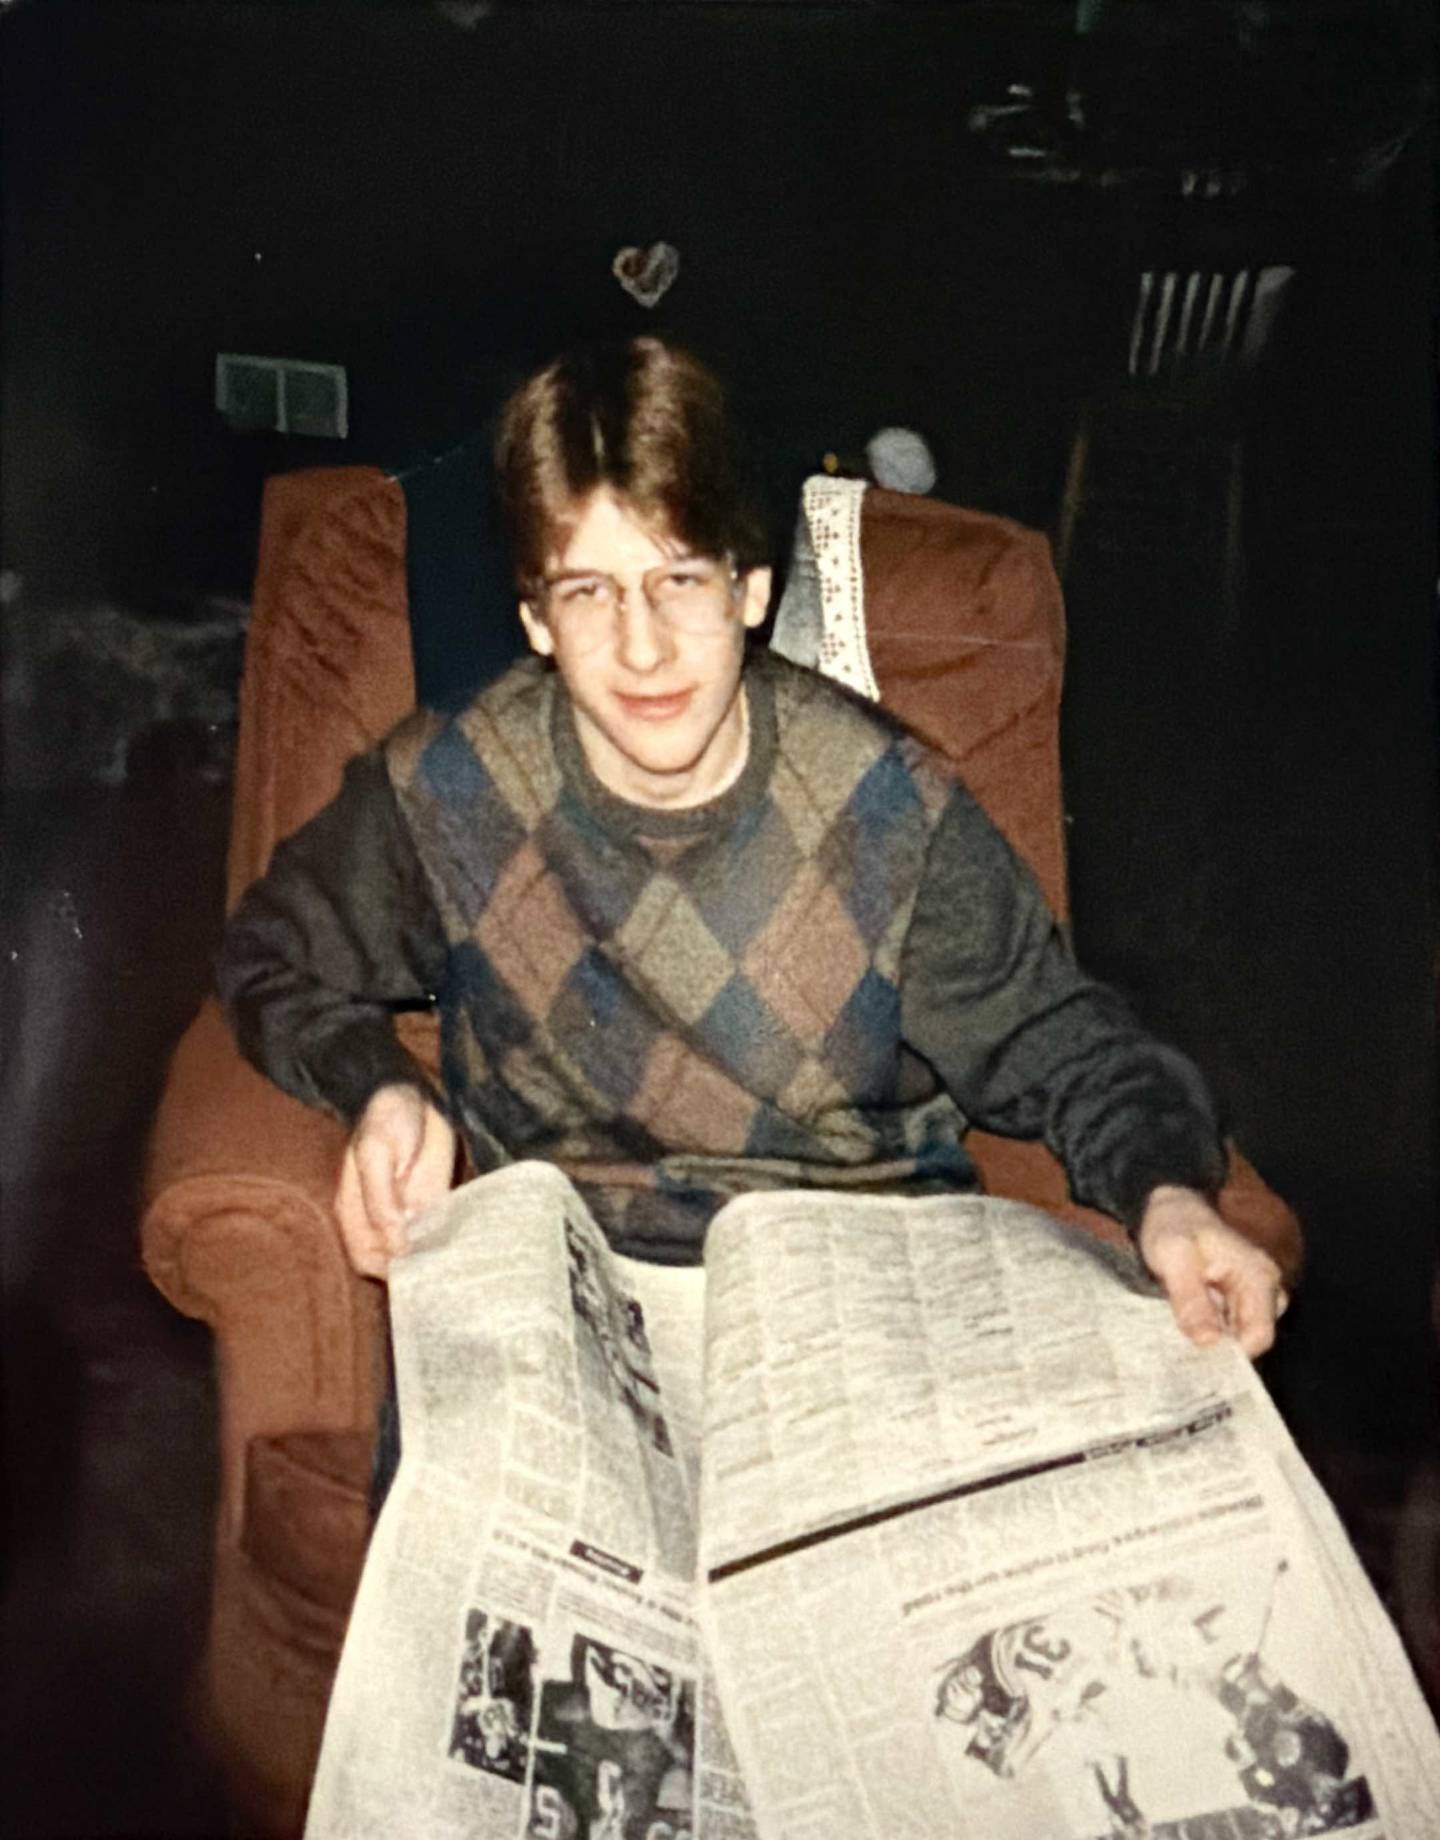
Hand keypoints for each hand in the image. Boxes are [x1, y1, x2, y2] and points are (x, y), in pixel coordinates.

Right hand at [334, 1083, 455, 1278]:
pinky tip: (466, 1246)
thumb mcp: (377, 1153)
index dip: (385, 1268)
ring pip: (419, 1252)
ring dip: (434, 1259)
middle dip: (412, 1270)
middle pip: (392, 1263)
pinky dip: (451, 1242)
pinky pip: (441, 1233)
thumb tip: (394, 1242)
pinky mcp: (435, 1203)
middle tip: (438, 1269)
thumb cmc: (386, 1119)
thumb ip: (380, 1198)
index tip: (411, 1266)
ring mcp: (409, 1213)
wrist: (416, 1093)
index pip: (365, 1257)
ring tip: (454, 1262)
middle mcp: (381, 1219)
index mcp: (355, 1210)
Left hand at [1137, 1185, 1288, 1359]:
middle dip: (1219, 1346)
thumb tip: (1208, 1342)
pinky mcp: (1237, 1300)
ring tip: (1179, 1331)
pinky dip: (1208, 1330)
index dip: (1229, 1351)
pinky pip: (1228, 1326)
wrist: (1169, 1207)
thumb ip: (1190, 1297)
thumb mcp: (1173, 1256)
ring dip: (1211, 1339)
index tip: (1195, 1353)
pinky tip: (1184, 1326)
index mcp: (1259, 1276)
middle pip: (1249, 1339)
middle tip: (1181, 1344)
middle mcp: (1265, 1289)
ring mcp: (1252, 1296)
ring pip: (1237, 1335)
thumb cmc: (1172, 1226)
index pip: (1259, 1336)